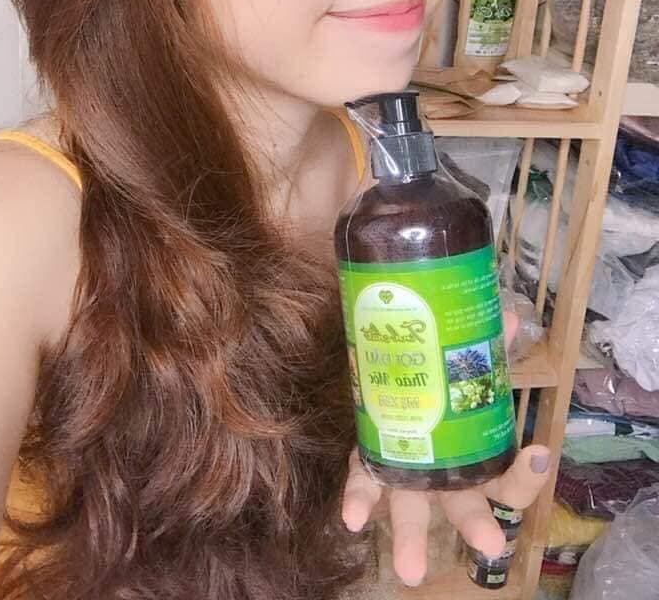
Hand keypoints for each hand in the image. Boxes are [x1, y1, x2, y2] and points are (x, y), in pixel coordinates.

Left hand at [341, 312, 550, 586]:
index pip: (511, 478)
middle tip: (490, 545)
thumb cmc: (443, 386)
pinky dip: (359, 499)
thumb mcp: (466, 365)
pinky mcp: (372, 465)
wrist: (396, 383)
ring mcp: (407, 475)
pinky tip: (352, 519)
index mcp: (477, 457)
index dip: (526, 473)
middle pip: (466, 505)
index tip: (537, 454)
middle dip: (477, 524)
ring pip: (413, 510)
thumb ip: (485, 344)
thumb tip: (506, 318)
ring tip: (410, 571)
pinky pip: (365, 483)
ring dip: (411, 538)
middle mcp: (445, 476)